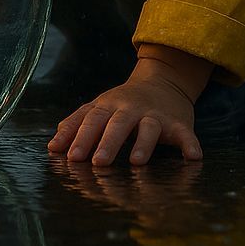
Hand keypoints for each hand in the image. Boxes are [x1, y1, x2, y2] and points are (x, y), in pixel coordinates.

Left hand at [47, 47, 208, 165]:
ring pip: (149, 127)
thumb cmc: (122, 103)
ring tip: (136, 162)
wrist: (162, 82)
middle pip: (117, 123)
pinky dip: (189, 144)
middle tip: (97, 163)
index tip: (70, 156)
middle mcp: (130, 108)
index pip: (91, 119)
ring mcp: (155, 114)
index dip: (80, 137)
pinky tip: (192, 157)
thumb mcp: (98, 108)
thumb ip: (75, 125)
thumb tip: (52, 147)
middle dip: (107, 142)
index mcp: (108, 105)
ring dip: (143, 144)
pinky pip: (185, 133)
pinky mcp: (178, 123)